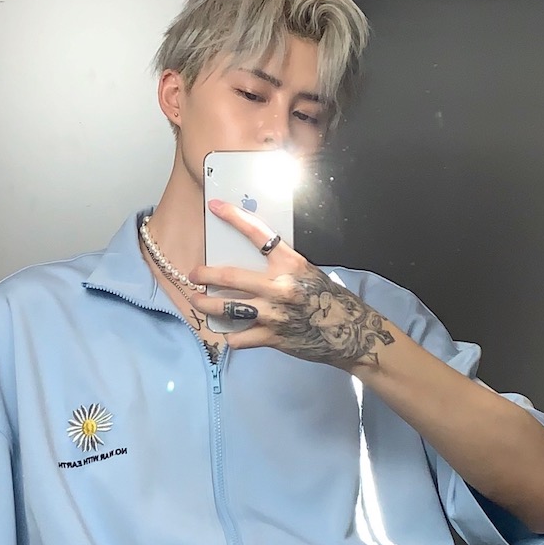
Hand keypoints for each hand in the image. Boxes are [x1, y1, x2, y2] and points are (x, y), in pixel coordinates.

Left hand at [189, 198, 397, 369]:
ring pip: (228, 309)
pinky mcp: (273, 337)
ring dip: (207, 306)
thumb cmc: (327, 299)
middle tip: (193, 275)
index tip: (215, 206)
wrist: (349, 332)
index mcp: (290, 263)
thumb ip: (280, 267)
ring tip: (198, 302)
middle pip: (231, 277)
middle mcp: (280, 286)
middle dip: (205, 275)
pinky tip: (228, 334)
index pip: (257, 233)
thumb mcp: (306, 273)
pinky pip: (240, 337)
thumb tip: (250, 262)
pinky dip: (231, 336)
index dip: (234, 218)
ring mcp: (274, 314)